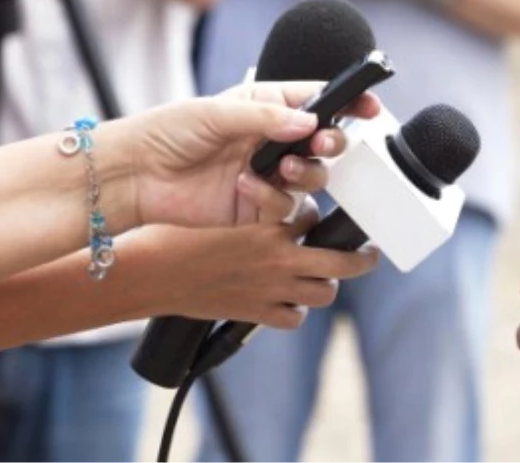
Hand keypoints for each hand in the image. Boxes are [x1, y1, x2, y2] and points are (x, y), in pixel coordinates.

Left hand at [107, 81, 381, 231]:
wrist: (135, 177)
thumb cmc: (167, 133)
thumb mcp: (215, 113)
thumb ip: (266, 117)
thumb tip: (310, 122)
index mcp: (264, 105)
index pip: (317, 99)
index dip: (348, 102)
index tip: (369, 106)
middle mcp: (270, 139)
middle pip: (324, 139)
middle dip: (333, 141)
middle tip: (323, 142)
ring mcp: (266, 173)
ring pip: (313, 175)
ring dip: (307, 171)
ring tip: (284, 167)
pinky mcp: (256, 205)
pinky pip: (285, 205)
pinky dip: (272, 197)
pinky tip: (245, 187)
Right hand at [152, 208, 379, 328]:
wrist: (149, 274)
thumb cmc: (174, 233)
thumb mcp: (218, 208)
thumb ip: (250, 208)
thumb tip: (266, 200)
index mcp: (269, 223)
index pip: (314, 214)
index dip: (317, 214)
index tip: (319, 215)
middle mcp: (278, 257)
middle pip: (342, 261)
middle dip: (362, 258)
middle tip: (369, 253)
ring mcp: (270, 289)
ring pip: (324, 292)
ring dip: (326, 285)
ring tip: (326, 278)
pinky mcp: (256, 314)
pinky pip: (294, 319)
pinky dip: (296, 311)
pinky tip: (288, 302)